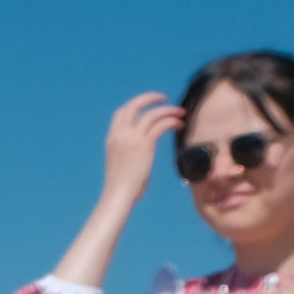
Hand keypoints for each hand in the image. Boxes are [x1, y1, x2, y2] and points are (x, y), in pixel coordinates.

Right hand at [102, 92, 179, 209]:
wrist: (118, 195)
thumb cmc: (121, 188)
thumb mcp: (121, 166)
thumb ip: (129, 155)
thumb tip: (141, 156)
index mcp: (112, 139)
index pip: (121, 113)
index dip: (135, 105)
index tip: (147, 107)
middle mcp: (120, 135)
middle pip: (134, 105)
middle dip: (150, 98)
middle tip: (164, 98)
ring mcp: (131, 138)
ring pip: (152, 113)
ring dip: (168, 110)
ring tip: (181, 112)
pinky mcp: (144, 144)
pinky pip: (161, 125)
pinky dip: (172, 121)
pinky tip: (180, 125)